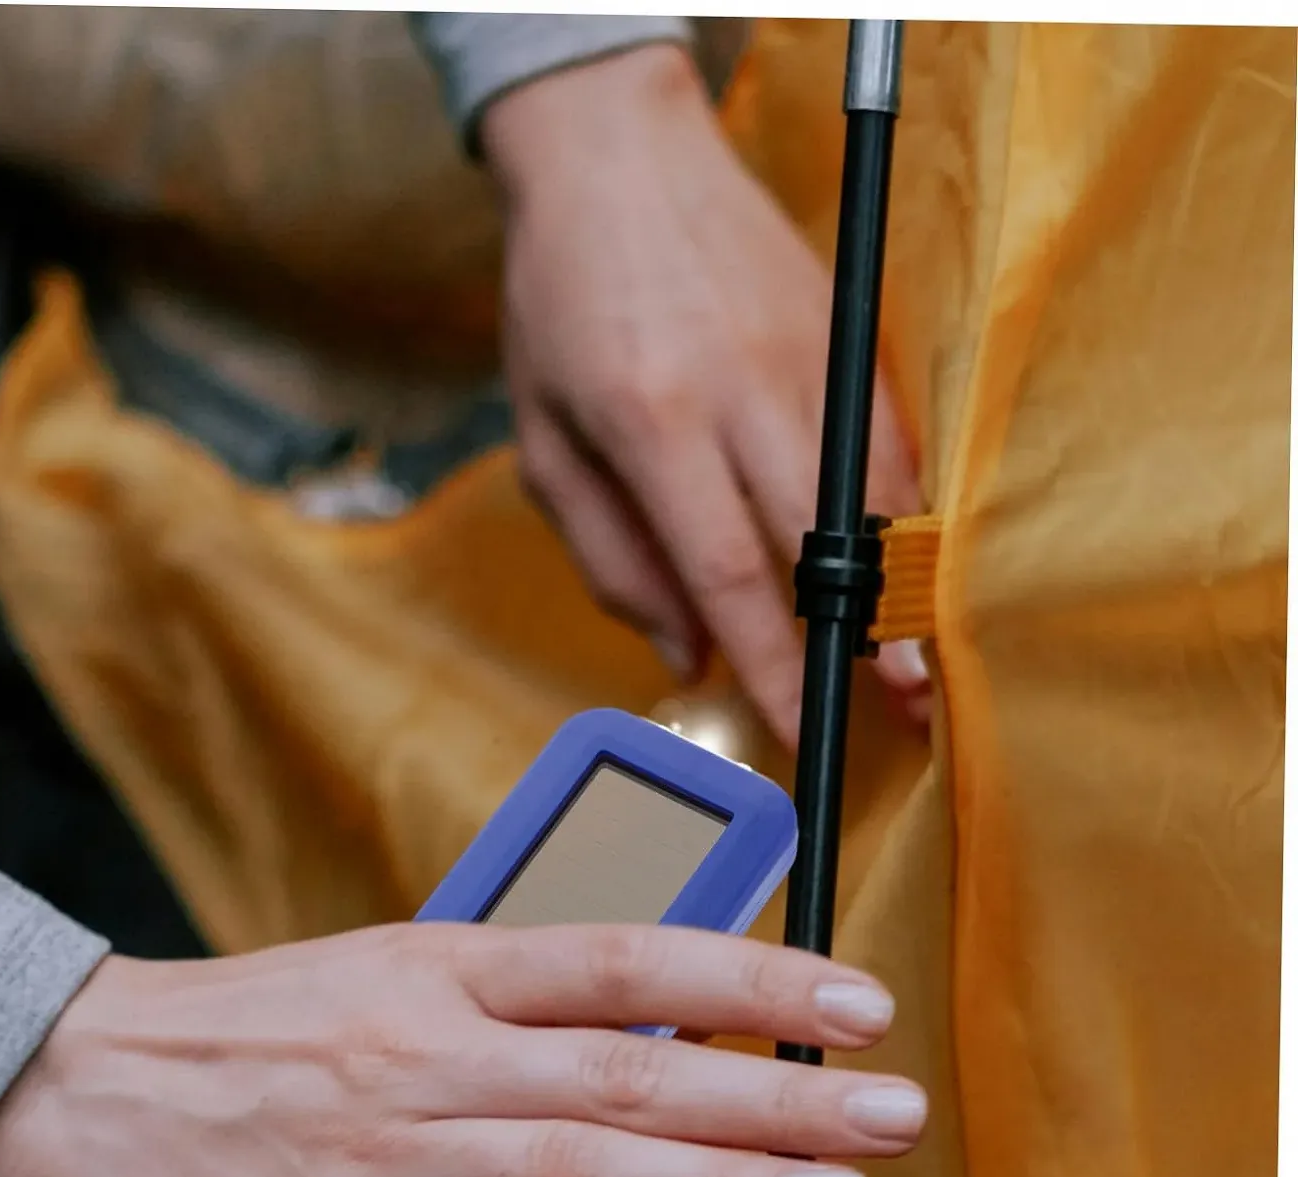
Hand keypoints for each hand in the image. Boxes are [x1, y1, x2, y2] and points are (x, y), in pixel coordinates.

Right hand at [0, 922, 925, 1176]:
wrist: (68, 1080)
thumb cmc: (240, 1026)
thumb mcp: (379, 970)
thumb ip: (502, 996)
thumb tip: (645, 1021)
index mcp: (437, 968)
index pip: (624, 958)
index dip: (750, 975)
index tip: (854, 998)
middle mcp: (427, 1053)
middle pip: (631, 1071)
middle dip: (776, 1094)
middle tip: (893, 1111)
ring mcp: (383, 1159)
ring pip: (577, 1173)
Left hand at [483, 44, 928, 747]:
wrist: (616, 157)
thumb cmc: (562, 309)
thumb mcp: (546, 442)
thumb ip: (610, 557)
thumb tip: (686, 648)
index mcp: (651, 421)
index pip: (727, 571)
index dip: (772, 662)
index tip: (800, 728)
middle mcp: (741, 387)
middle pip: (820, 539)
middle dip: (860, 639)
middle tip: (897, 715)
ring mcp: (805, 351)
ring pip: (874, 491)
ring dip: (902, 585)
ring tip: (921, 661)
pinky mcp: (843, 328)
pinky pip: (890, 438)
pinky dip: (902, 511)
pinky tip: (904, 567)